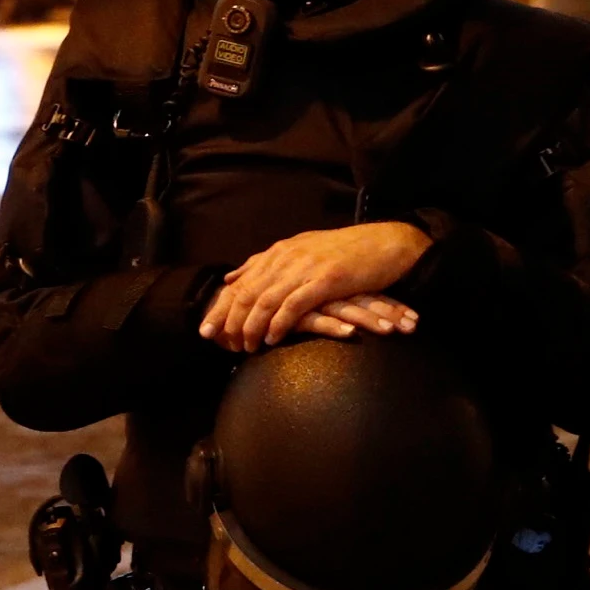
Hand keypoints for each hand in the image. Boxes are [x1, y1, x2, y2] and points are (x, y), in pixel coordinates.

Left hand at [200, 222, 430, 352]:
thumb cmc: (344, 252)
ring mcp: (305, 268)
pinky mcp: (325, 280)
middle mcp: (287, 257)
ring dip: (252, 326)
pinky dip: (279, 323)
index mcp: (279, 252)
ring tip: (244, 346)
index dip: (220, 307)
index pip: (240, 283)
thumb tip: (232, 278)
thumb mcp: (299, 251)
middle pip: (246, 292)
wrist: (384, 243)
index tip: (206, 330)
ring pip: (266, 300)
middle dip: (228, 320)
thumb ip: (264, 265)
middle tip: (219, 344)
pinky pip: (294, 305)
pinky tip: (272, 339)